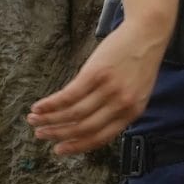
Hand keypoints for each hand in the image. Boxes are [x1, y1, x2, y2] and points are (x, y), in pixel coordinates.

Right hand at [28, 17, 169, 155]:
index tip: (60, 149)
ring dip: (50, 119)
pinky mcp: (96, 74)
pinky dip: (51, 103)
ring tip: (35, 120)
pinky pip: (69, 95)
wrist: (148, 34)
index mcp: (133, 112)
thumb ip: (118, 108)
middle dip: (59, 134)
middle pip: (84, 128)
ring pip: (74, 113)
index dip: (78, 146)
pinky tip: (39, 106)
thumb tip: (92, 122)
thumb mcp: (137, 91)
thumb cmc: (139, 62)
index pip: (102, 137)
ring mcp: (109, 89)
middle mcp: (121, 104)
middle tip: (41, 135)